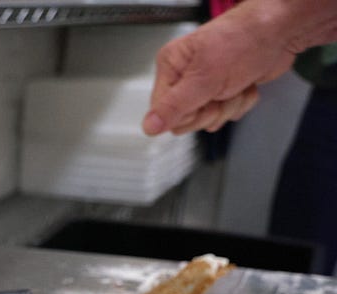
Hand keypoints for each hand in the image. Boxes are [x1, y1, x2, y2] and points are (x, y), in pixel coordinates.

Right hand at [143, 3, 295, 135]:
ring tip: (237, 85)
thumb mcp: (204, 78)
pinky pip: (225, 115)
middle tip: (222, 91)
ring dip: (228, 107)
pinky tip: (245, 85)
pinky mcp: (223, 91)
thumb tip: (148, 127)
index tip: (202, 99)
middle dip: (210, 111)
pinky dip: (240, 104)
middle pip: (185, 120)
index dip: (185, 114)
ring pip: (207, 120)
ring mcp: (205, 85)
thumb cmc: (243, 41)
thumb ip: (174, 106)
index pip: (163, 113)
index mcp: (171, 67)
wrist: (281, 31)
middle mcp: (184, 76)